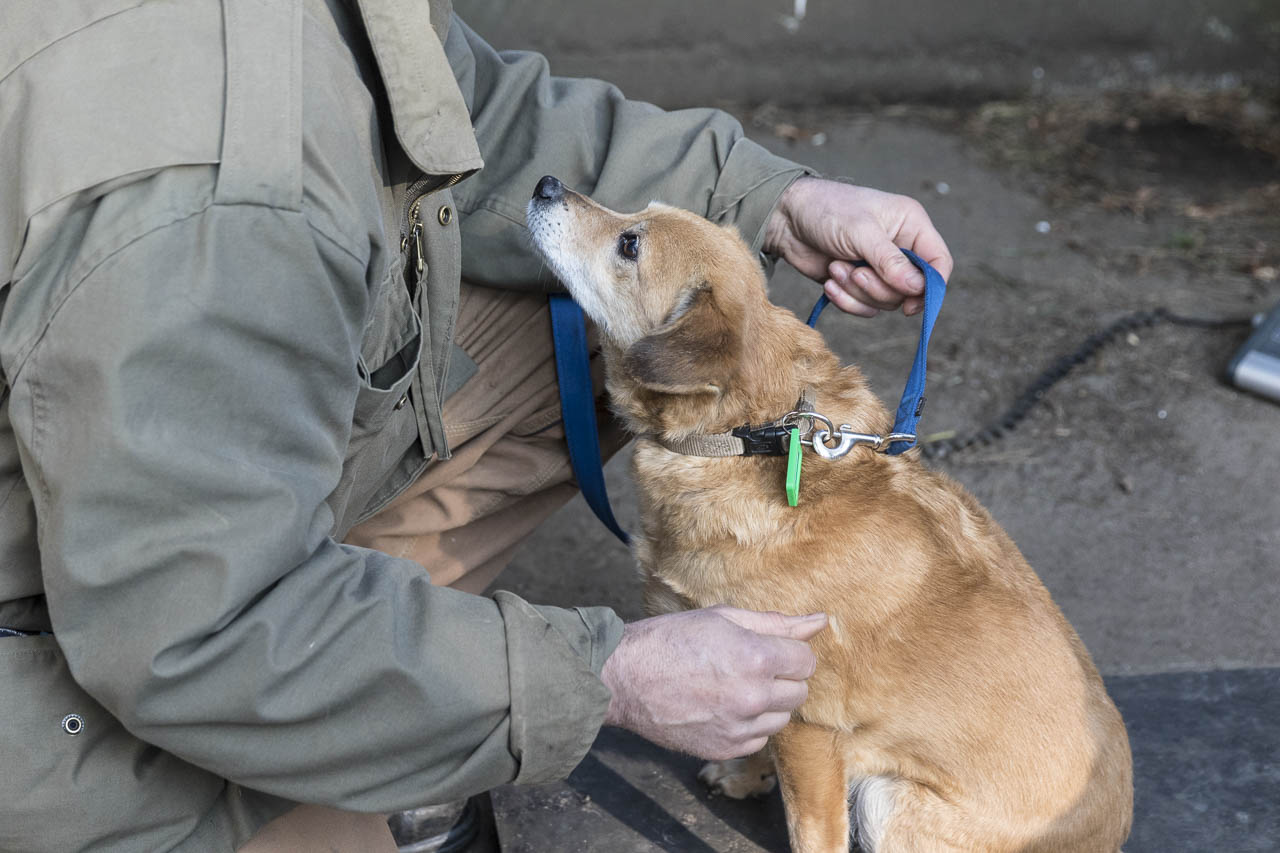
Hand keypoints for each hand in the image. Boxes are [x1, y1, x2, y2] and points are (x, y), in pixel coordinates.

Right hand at [600, 605, 825, 759]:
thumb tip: (820, 621)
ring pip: (781, 719)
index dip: (789, 652)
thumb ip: (776, 623)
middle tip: (749, 665)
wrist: (624, 679)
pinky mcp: (725, 749)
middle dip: (781, 677)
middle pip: (799, 692)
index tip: (768, 648)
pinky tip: (721, 707)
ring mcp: (739, 728)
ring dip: (767, 703)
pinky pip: (758, 740)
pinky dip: (748, 725)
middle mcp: (753, 696)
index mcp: (756, 657)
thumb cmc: (671, 639)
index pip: (806, 661)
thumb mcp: (723, 618)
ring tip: (733, 686)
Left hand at [763, 176, 952, 317]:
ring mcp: (879, 268)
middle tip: (855, 271)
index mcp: (912, 225)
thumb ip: (890, 261)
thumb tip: (918, 288)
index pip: (939, 262)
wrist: (787, 219)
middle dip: (879, 287)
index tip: (910, 303)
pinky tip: (829, 282)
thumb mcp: (861, 232)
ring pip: (886, 302)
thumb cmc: (827, 210)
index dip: (931, 287)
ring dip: (858, 292)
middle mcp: (900, 248)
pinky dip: (846, 300)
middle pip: (911, 290)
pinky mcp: (858, 284)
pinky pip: (865, 307)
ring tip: (836, 269)